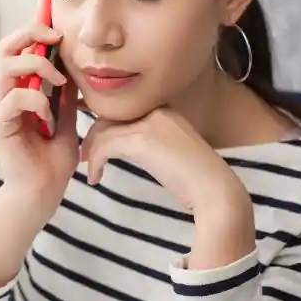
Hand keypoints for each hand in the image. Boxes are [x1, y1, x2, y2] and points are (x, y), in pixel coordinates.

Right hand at [0, 22, 79, 215]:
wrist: (44, 192)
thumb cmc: (53, 160)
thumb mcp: (66, 119)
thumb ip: (65, 96)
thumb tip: (72, 69)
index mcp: (21, 90)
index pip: (19, 49)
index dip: (34, 31)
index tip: (58, 27)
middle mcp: (8, 95)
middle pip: (6, 47)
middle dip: (30, 34)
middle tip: (56, 38)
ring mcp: (2, 109)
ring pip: (6, 66)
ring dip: (37, 67)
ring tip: (59, 82)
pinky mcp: (1, 126)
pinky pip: (13, 99)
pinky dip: (36, 102)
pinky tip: (49, 118)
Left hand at [80, 107, 247, 211]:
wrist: (214, 190)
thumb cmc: (194, 178)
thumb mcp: (168, 150)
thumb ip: (146, 141)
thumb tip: (119, 145)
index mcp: (163, 109)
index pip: (122, 110)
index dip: (104, 125)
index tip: (94, 143)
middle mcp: (155, 109)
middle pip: (110, 116)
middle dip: (94, 137)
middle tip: (85, 157)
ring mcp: (149, 123)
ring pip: (104, 130)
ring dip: (91, 151)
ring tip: (90, 170)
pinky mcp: (142, 140)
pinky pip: (105, 145)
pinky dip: (95, 161)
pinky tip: (96, 177)